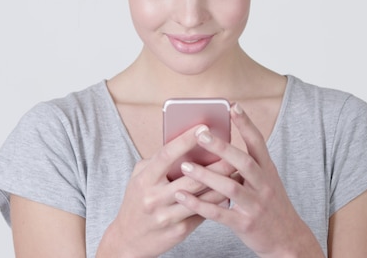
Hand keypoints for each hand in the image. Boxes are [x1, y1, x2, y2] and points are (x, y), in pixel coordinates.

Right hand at [97, 124, 235, 257]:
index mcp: (145, 179)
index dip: (186, 140)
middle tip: (233, 150)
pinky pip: (203, 213)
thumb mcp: (139, 177)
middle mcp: (155, 198)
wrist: (128, 240)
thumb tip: (185, 143)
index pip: (167, 155)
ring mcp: (167, 216)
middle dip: (216, 163)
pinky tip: (230, 192)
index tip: (203, 127)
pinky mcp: (179, 231)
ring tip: (239, 171)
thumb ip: (158, 161)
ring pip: (202, 198)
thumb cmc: (136, 200)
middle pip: (192, 178)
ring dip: (223, 183)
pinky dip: (217, 201)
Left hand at [174, 104, 323, 257]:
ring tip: (184, 166)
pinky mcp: (245, 224)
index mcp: (268, 170)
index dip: (246, 124)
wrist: (288, 239)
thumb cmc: (270, 204)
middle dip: (221, 147)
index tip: (233, 106)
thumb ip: (247, 164)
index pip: (258, 142)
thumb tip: (220, 144)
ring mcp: (255, 205)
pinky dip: (199, 204)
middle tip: (200, 134)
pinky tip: (182, 196)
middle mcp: (264, 185)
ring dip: (206, 176)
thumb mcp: (266, 180)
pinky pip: (220, 213)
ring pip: (230, 187)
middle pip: (243, 161)